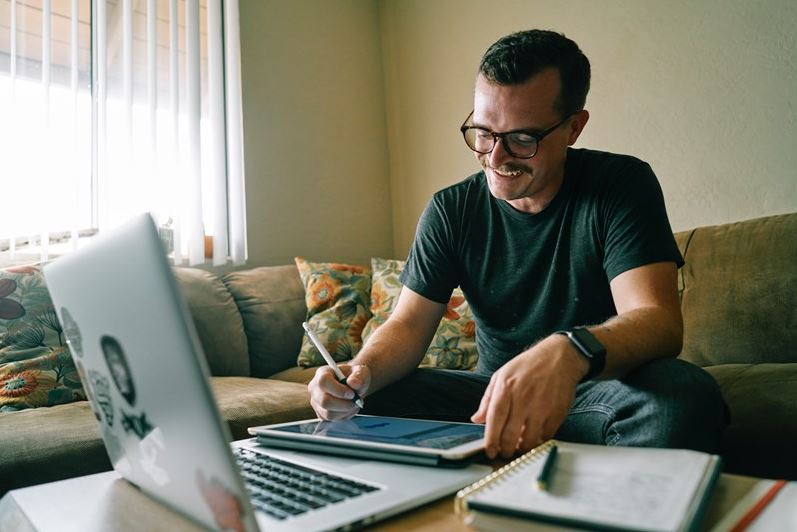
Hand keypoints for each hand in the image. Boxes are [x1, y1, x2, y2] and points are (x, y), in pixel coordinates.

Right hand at [308, 363, 370, 420]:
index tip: (352, 393)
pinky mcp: (320, 413)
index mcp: (322, 373)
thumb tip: (354, 383)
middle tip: (356, 401)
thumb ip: (358, 375)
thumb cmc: (354, 376)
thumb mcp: (360, 371)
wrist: (353, 385)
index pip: (323, 382)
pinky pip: (332, 420)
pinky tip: (350, 408)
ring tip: (355, 403)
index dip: (338, 390)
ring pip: (329, 414)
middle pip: (324, 401)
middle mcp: (315, 388)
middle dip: (344, 404)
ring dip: (346, 411)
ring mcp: (316, 402)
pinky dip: (344, 416)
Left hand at [471, 335, 587, 458]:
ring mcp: (541, 407)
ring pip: (528, 441)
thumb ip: (487, 399)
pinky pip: (545, 437)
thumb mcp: (501, 375)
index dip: (490, 440)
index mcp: (506, 388)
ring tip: (518, 447)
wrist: (560, 358)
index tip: (490, 451)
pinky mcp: (556, 413)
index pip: (494, 420)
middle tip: (503, 453)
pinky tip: (533, 438)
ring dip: (521, 449)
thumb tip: (476, 419)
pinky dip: (537, 442)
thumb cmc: (528, 366)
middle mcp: (523, 398)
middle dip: (505, 450)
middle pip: (510, 435)